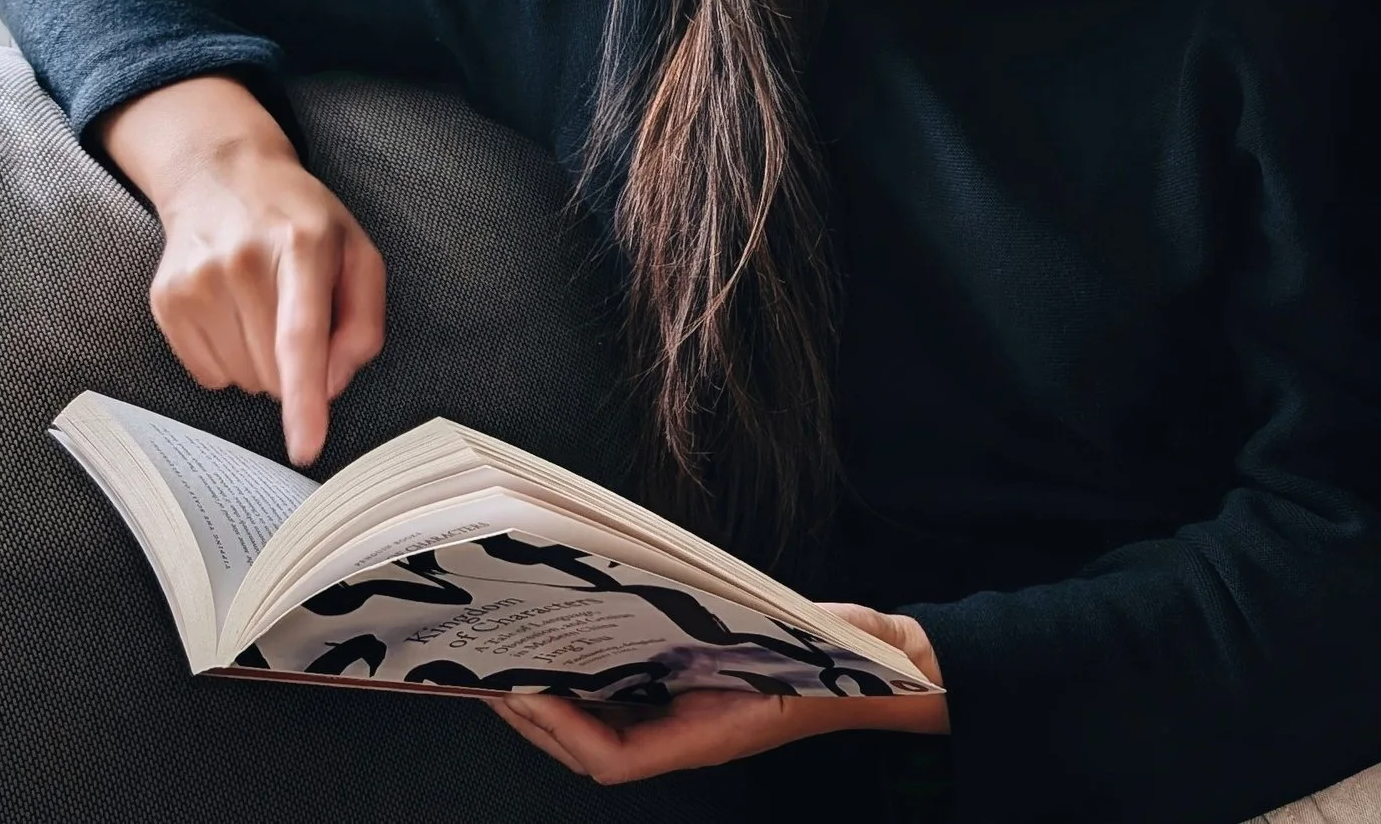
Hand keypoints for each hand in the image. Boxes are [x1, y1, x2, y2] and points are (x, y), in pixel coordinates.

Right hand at [101, 74, 386, 465]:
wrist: (223, 177)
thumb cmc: (300, 221)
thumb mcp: (356, 252)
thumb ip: (364, 321)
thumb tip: (332, 384)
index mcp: (303, 245)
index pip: (300, 335)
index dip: (304, 398)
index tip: (306, 446)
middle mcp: (244, 262)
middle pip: (275, 373)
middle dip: (295, 366)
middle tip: (294, 311)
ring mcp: (198, 281)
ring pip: (243, 380)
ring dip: (261, 363)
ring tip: (261, 305)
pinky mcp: (166, 301)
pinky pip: (209, 375)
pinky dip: (229, 359)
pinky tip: (232, 312)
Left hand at [488, 607, 945, 782]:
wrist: (887, 675)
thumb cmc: (849, 660)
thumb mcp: (811, 647)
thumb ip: (772, 640)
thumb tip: (720, 621)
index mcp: (712, 736)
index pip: (616, 760)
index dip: (565, 733)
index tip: (525, 693)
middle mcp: (693, 737)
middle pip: (595, 748)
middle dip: (538, 720)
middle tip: (492, 676)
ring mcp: (693, 720)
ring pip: (605, 730)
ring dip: (557, 706)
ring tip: (517, 662)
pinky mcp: (698, 696)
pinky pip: (629, 704)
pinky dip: (592, 685)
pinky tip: (575, 649)